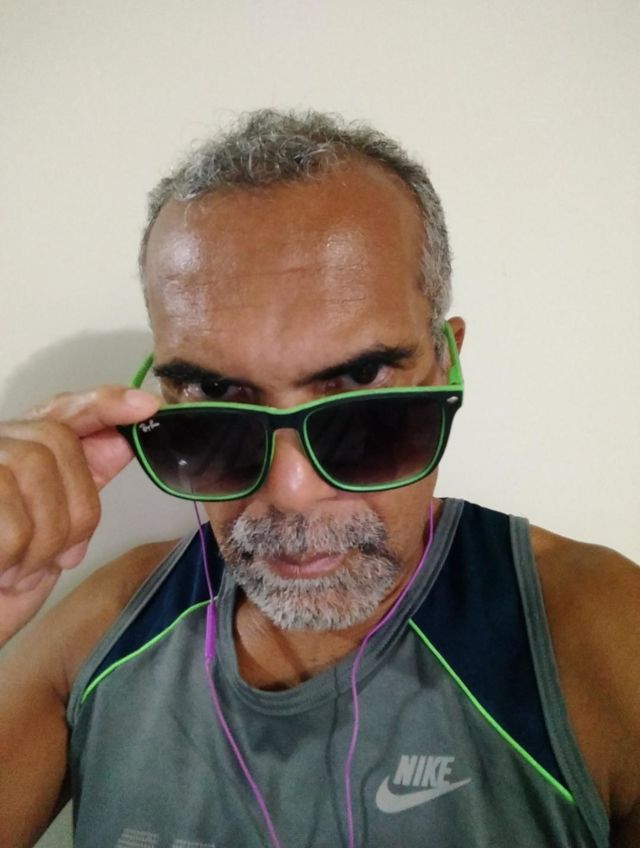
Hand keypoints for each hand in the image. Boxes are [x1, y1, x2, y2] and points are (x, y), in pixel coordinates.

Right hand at [0, 386, 161, 645]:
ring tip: (24, 570)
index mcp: (19, 449)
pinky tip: (2, 573)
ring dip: (44, 539)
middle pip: (57, 443)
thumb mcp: (53, 532)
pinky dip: (13, 557)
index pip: (66, 409)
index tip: (148, 406)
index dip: (107, 403)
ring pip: (32, 471)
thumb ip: (82, 484)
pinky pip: (8, 519)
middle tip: (66, 556)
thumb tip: (123, 442)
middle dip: (77, 507)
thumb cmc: (3, 581)